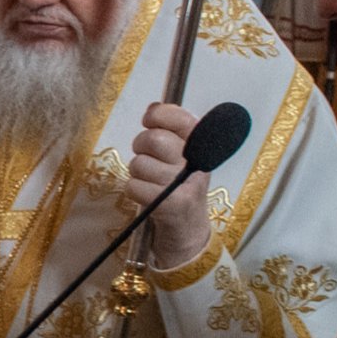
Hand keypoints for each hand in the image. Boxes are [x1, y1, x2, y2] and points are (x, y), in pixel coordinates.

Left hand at [126, 100, 213, 269]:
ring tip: (152, 182)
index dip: (159, 116)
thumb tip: (153, 107)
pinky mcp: (172, 205)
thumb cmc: (178, 186)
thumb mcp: (181, 156)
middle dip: (141, 146)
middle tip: (147, 157)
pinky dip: (134, 191)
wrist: (188, 230)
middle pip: (154, 140)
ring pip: (140, 164)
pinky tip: (148, 196)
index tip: (150, 120)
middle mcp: (197, 163)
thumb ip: (169, 131)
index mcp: (202, 146)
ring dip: (138, 174)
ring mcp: (185, 185)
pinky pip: (134, 186)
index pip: (180, 118)